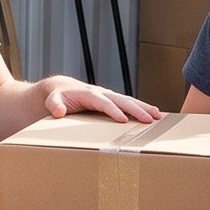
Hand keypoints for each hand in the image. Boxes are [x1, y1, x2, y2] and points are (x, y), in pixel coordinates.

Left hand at [35, 77, 159, 124]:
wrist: (60, 89)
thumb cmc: (57, 97)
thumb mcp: (51, 100)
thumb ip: (54, 105)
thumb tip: (59, 111)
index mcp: (89, 94)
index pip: (104, 102)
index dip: (114, 110)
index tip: (124, 119)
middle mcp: (102, 93)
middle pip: (122, 100)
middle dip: (136, 109)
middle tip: (150, 119)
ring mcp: (108, 96)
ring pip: (129, 101)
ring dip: (144, 108)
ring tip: (158, 116)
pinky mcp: (112, 101)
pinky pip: (128, 104)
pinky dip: (141, 108)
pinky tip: (153, 115)